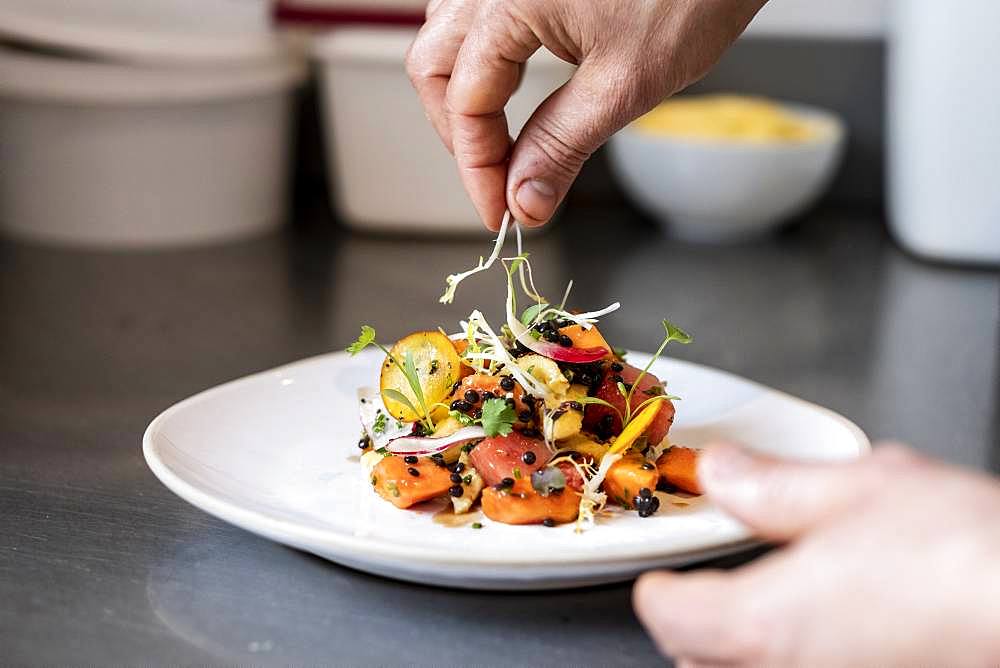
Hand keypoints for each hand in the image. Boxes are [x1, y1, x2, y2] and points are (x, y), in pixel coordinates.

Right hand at [406, 0, 766, 229]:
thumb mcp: (627, 81)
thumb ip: (562, 143)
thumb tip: (525, 200)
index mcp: (507, 0)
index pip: (464, 104)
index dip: (478, 170)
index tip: (503, 214)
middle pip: (434, 66)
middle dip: (460, 134)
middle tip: (498, 183)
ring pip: (449, 36)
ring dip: (463, 93)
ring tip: (501, 140)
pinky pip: (478, 14)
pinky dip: (484, 57)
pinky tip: (508, 82)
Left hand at [634, 443, 999, 666]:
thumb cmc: (969, 554)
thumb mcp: (859, 488)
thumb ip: (773, 486)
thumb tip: (724, 475)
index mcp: (771, 621)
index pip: (672, 619)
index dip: (657, 593)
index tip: (661, 579)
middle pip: (699, 660)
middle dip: (692, 625)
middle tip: (703, 591)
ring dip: (735, 649)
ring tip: (759, 611)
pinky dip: (789, 659)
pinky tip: (825, 633)